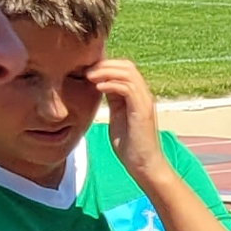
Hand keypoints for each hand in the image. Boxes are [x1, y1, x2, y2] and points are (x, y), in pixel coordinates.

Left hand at [88, 57, 164, 180]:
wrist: (144, 165)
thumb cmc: (130, 146)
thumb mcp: (117, 116)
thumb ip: (113, 100)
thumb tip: (100, 86)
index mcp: (137, 96)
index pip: (124, 69)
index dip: (105, 66)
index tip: (85, 71)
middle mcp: (143, 95)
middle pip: (127, 65)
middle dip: (104, 64)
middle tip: (85, 71)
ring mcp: (144, 102)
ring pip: (128, 73)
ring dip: (106, 71)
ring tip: (89, 77)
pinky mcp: (142, 111)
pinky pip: (128, 88)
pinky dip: (111, 84)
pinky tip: (97, 88)